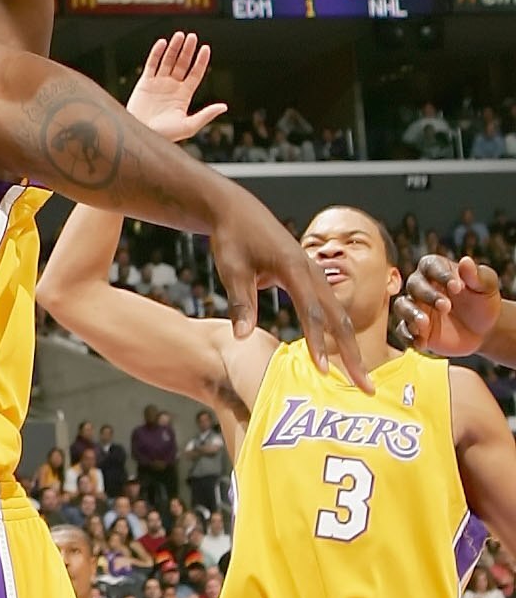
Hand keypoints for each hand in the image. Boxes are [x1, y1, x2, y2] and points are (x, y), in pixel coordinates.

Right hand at [126, 32, 226, 142]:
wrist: (140, 135)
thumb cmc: (164, 135)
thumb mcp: (188, 126)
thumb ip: (206, 115)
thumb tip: (224, 107)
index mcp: (183, 96)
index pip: (195, 73)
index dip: (200, 61)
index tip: (205, 48)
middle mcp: (172, 87)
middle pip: (182, 64)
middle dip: (188, 50)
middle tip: (193, 37)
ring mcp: (158, 84)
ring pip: (168, 61)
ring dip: (174, 48)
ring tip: (180, 36)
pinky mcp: (144, 83)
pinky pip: (151, 64)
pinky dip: (156, 53)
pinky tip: (162, 43)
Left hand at [205, 180, 370, 388]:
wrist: (236, 211)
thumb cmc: (232, 238)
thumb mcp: (232, 269)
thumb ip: (241, 302)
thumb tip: (242, 337)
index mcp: (295, 268)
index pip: (312, 313)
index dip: (318, 343)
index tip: (324, 371)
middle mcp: (312, 271)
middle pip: (338, 317)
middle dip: (352, 353)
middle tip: (365, 386)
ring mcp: (314, 273)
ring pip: (339, 314)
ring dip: (350, 346)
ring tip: (360, 377)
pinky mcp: (309, 277)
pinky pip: (329, 308)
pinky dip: (338, 332)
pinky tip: (341, 353)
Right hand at [399, 251, 500, 356]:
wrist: (484, 331)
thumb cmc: (484, 302)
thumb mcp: (487, 287)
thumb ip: (477, 275)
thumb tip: (466, 261)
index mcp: (437, 269)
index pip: (430, 265)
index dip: (440, 275)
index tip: (457, 287)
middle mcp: (422, 286)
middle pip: (413, 285)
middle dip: (427, 296)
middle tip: (446, 307)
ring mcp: (416, 308)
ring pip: (402, 306)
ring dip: (411, 314)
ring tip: (424, 324)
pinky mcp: (414, 328)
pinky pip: (403, 331)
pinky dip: (408, 337)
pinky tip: (421, 343)